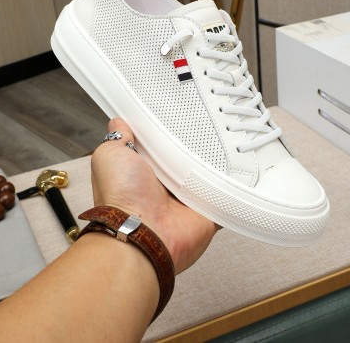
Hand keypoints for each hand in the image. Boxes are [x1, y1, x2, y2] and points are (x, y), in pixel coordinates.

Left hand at [90, 118, 219, 273]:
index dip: (167, 134)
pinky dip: (231, 189)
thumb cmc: (120, 197)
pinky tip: (240, 172)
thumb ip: (118, 138)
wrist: (141, 233)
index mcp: (145, 172)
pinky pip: (225, 197)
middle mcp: (166, 187)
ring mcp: (187, 200)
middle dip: (195, 146)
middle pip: (187, 159)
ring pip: (208, 175)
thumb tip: (118, 123)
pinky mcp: (207, 212)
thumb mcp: (109, 155)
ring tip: (227, 142)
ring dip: (214, 164)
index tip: (177, 116)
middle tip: (206, 126)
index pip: (160, 147)